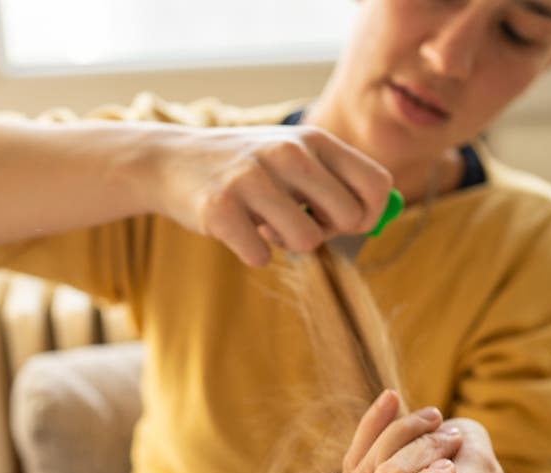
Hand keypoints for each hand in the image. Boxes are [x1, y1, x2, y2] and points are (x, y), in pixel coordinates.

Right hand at [152, 125, 391, 267]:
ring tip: (265, 224)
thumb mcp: (292, 157)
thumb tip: (378, 218)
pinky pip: (260, 255)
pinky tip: (236, 230)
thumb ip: (334, 181)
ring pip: (306, 241)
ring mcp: (252, 179)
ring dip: (287, 245)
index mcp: (313, 140)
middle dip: (328, 233)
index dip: (369, 215)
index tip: (344, 223)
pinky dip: (252, 252)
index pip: (376, 184)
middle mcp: (287, 152)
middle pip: (348, 217)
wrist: (172, 161)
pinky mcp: (220, 208)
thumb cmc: (245, 169)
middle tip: (299, 224)